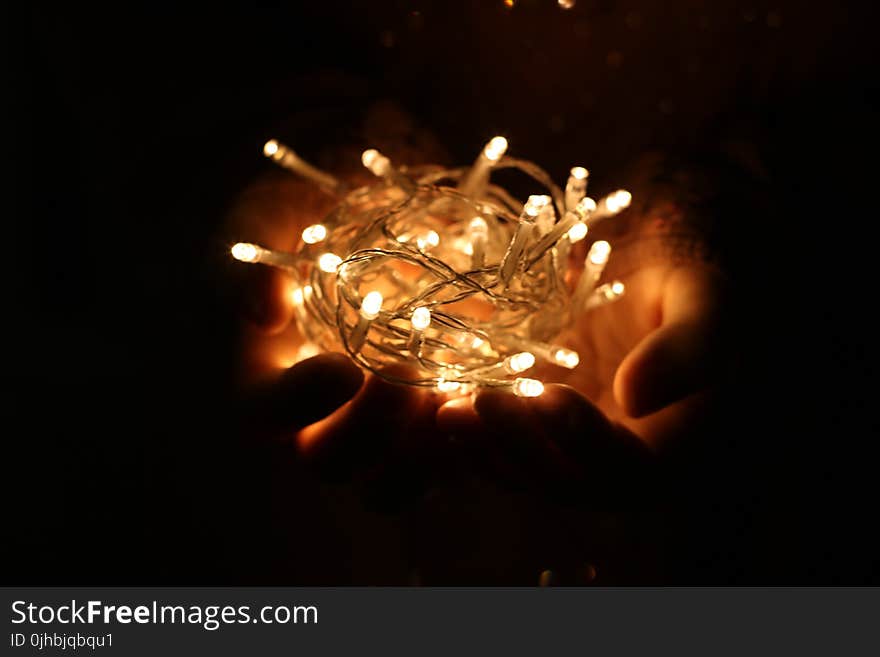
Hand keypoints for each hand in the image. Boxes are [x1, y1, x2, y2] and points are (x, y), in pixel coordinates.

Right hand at [225, 175, 446, 504]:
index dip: (298, 402)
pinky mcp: (432, 424)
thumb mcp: (273, 216)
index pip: (263, 413)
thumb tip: (265, 310)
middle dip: (370, 430)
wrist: (376, 214)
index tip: (342, 366)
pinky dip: (471, 443)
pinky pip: (448, 463)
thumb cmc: (315, 215)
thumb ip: (263, 259)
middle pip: (331, 461)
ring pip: (390, 484)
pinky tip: (496, 402)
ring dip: (422, 454)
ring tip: (453, 399)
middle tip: (405, 381)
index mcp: (271, 374)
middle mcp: (321, 416)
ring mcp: (380, 428)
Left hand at [438, 261, 730, 498]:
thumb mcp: (705, 306)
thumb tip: (635, 397)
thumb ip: (686, 350)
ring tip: (447, 409)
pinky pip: (501, 451)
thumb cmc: (687, 290)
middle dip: (521, 445)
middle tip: (481, 401)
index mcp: (675, 449)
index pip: (632, 467)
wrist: (645, 282)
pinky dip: (471, 436)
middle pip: (567, 481)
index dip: (589, 441)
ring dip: (484, 448)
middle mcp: (619, 466)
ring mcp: (572, 455)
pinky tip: (440, 404)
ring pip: (525, 473)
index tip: (553, 397)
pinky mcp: (536, 437)